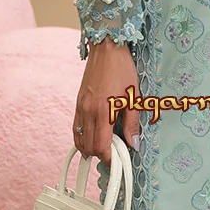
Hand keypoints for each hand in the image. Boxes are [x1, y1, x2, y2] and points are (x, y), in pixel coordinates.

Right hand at [74, 38, 142, 164]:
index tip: (118, 161)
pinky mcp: (78, 103)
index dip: (108, 158)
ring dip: (89, 148)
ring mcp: (80, 107)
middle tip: (114, 155)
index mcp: (103, 111)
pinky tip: (92, 138)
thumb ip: (132, 123)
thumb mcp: (133, 97)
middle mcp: (88, 111)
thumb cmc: (122, 70)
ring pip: (79, 138)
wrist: (106, 48)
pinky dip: (82, 137)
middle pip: (88, 146)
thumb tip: (133, 144)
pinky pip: (76, 127)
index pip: (100, 146)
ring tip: (103, 148)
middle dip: (100, 155)